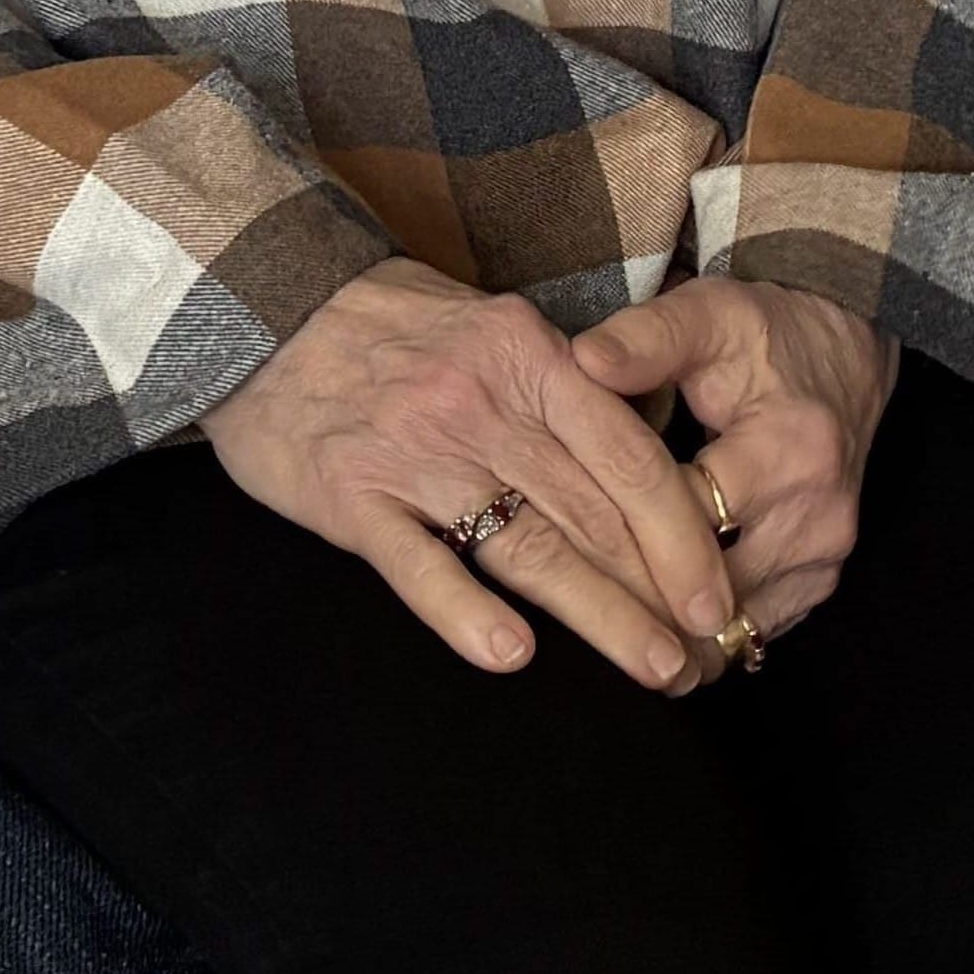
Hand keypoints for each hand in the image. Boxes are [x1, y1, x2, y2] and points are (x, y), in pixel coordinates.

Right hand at [205, 265, 742, 689]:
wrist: (254, 303)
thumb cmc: (385, 322)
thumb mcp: (490, 324)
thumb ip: (561, 388)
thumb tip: (640, 465)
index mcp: (527, 355)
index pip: (630, 458)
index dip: (684, 535)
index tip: (718, 597)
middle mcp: (482, 404)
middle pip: (593, 513)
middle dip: (660, 593)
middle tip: (708, 659)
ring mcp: (415, 453)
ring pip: (526, 546)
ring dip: (599, 615)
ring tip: (655, 669)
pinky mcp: (350, 496)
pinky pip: (417, 563)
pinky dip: (464, 611)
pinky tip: (510, 656)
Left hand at [567, 277, 891, 656]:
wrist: (845, 350)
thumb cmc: (765, 332)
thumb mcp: (706, 315)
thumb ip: (645, 340)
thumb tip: (583, 361)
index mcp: (788, 450)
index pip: (689, 519)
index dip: (625, 530)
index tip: (565, 535)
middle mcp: (817, 515)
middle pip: (710, 589)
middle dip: (644, 597)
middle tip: (572, 606)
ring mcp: (825, 555)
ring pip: (733, 624)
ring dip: (675, 628)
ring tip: (609, 628)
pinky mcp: (823, 577)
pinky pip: (758, 627)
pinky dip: (710, 632)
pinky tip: (659, 627)